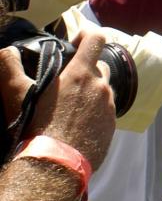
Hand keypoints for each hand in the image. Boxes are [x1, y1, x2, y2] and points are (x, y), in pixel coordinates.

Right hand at [14, 31, 115, 168]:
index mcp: (81, 74)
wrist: (54, 166)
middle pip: (99, 66)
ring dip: (90, 93)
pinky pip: (105, 112)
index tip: (77, 40)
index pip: (97, 39)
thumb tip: (4, 51)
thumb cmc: (36, 126)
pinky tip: (76, 124)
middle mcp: (101, 87)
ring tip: (68, 107)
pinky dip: (94, 113)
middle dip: (85, 69)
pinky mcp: (112, 126)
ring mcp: (109, 107)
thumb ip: (8, 67)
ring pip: (103, 90)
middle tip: (66, 82)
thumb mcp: (15, 94)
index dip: (88, 34)